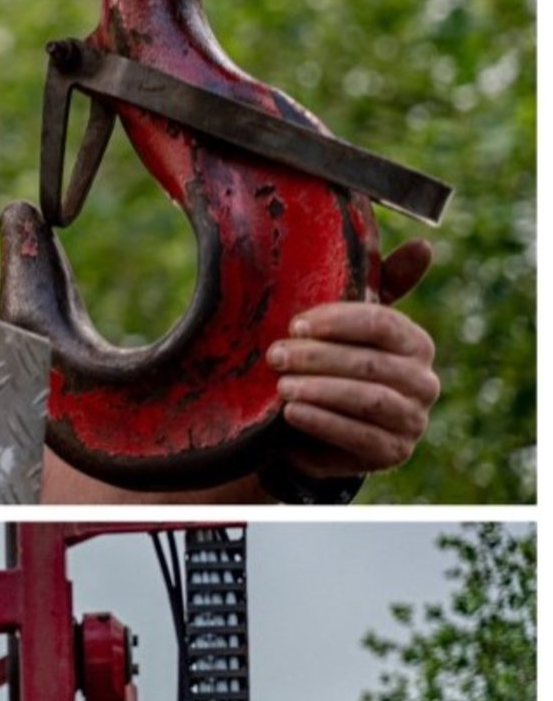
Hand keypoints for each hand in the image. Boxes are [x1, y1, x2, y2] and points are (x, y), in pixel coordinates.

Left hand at [269, 241, 439, 477]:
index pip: (382, 324)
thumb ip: (380, 287)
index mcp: (415, 344)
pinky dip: (322, 422)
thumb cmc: (333, 367)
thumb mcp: (347, 328)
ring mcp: (412, 420)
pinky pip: (358, 436)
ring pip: (368, 399)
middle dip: (318, 357)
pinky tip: (292, 412)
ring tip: (281, 385)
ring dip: (320, 389)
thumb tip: (425, 246)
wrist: (315, 431)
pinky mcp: (392, 453)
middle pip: (371, 362)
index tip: (296, 324)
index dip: (338, 322)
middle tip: (276, 355)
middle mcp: (423, 382)